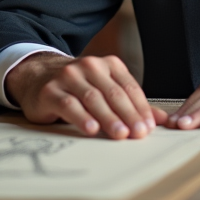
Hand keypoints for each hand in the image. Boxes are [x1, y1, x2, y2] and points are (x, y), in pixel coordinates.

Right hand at [5, 53, 167, 138]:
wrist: (37, 77)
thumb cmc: (78, 88)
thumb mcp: (105, 90)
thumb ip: (132, 104)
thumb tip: (162, 120)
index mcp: (108, 65)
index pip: (129, 87)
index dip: (141, 108)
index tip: (150, 127)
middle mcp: (89, 66)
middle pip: (113, 93)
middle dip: (129, 115)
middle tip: (139, 134)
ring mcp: (68, 76)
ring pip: (93, 99)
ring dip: (109, 118)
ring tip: (120, 134)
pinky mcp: (50, 91)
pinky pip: (69, 104)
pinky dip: (81, 118)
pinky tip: (91, 130)